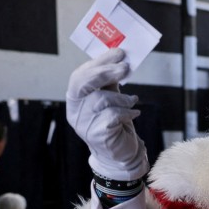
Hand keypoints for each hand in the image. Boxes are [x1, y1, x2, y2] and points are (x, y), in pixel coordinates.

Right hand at [65, 49, 147, 179]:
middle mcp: (75, 111)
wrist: (119, 154)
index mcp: (75, 99)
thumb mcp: (110, 98)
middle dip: (105, 72)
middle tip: (125, 67)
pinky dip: (126, 112)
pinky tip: (134, 113)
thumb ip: (109, 81)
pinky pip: (112, 116)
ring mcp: (84, 124)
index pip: (80, 75)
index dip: (99, 62)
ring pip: (101, 99)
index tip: (118, 53)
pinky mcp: (97, 135)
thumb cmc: (114, 123)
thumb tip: (119, 58)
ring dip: (122, 97)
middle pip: (83, 83)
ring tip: (133, 100)